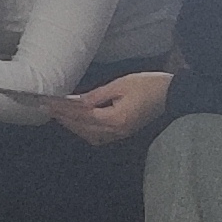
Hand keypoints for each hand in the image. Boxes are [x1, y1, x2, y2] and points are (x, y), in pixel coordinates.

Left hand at [51, 69, 171, 144]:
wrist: (173, 94)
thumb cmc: (149, 85)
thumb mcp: (120, 85)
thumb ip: (96, 95)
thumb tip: (75, 100)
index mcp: (116, 118)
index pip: (82, 116)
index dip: (64, 110)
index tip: (49, 103)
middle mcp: (117, 130)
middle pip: (83, 128)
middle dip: (65, 119)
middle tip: (48, 109)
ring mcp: (121, 134)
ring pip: (90, 135)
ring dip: (74, 126)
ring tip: (60, 115)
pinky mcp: (124, 132)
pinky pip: (99, 136)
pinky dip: (86, 131)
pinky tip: (78, 123)